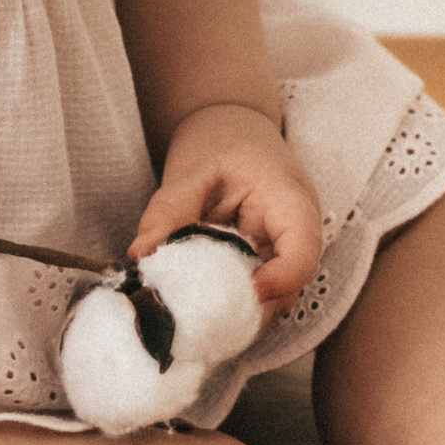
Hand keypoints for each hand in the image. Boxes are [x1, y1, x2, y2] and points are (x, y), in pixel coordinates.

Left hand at [130, 99, 323, 311]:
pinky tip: (199, 304)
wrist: (231, 127)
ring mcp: (284, 250)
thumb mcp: (190, 169)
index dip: (281, 280)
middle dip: (251, 308)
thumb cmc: (219, 139)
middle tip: (202, 317)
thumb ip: (167, 211)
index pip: (303, 251)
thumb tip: (141, 254)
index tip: (247, 292)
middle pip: (291, 287)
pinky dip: (232, 301)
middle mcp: (297, 232)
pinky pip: (257, 289)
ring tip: (195, 315)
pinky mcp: (267, 262)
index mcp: (289, 199)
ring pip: (275, 297)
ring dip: (239, 309)